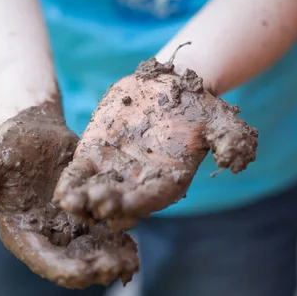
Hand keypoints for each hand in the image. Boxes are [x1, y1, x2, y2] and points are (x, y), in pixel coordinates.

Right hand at [0, 103, 138, 288]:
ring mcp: (69, 227)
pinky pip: (106, 232)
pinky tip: (135, 244)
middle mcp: (47, 236)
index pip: (44, 261)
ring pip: (94, 252)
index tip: (90, 271)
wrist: (34, 130)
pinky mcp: (88, 213)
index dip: (67, 270)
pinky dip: (120, 241)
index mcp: (22, 233)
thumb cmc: (7, 146)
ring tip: (132, 261)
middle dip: (96, 269)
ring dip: (112, 260)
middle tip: (120, 267)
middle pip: (73, 263)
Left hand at [53, 56, 258, 230]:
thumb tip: (235, 163)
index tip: (124, 209)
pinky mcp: (93, 155)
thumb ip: (230, 140)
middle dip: (106, 206)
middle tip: (94, 207)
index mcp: (167, 181)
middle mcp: (138, 183)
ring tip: (71, 203)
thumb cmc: (198, 107)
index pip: (151, 198)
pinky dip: (71, 184)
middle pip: (119, 202)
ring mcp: (113, 172)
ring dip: (83, 202)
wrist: (169, 86)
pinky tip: (61, 191)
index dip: (137, 204)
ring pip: (95, 194)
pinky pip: (79, 174)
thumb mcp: (220, 120)